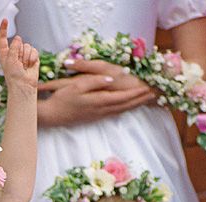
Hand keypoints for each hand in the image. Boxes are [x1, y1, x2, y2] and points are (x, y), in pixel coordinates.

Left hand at [0, 19, 39, 90]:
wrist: (24, 86)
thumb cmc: (14, 76)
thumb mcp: (10, 60)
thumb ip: (13, 47)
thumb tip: (18, 38)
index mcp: (5, 54)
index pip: (2, 39)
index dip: (3, 29)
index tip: (5, 20)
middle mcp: (14, 53)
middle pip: (18, 42)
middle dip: (20, 51)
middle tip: (19, 64)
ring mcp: (23, 55)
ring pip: (26, 46)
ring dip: (26, 56)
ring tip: (24, 66)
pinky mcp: (32, 58)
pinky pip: (34, 50)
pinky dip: (32, 58)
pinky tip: (30, 65)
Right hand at [37, 59, 154, 126]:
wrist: (52, 116)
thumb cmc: (62, 99)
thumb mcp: (76, 85)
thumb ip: (94, 82)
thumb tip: (110, 79)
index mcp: (98, 101)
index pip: (122, 97)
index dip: (136, 93)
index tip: (148, 88)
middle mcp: (101, 110)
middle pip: (125, 105)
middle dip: (139, 99)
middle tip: (153, 94)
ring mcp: (98, 116)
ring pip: (120, 110)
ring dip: (134, 105)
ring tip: (145, 100)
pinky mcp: (94, 118)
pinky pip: (114, 113)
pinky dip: (124, 109)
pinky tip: (128, 107)